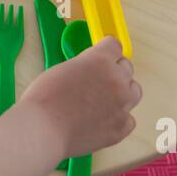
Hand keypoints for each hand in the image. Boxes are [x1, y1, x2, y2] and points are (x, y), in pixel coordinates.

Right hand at [19, 36, 141, 157]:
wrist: (43, 130)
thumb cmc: (44, 99)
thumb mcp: (64, 68)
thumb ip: (85, 66)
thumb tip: (93, 72)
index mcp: (100, 60)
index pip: (115, 46)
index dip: (106, 51)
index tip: (102, 57)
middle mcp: (116, 80)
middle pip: (127, 68)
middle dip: (114, 72)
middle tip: (98, 82)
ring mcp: (122, 105)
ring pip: (134, 92)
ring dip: (122, 93)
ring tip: (103, 101)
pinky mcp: (121, 128)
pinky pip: (129, 119)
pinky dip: (118, 119)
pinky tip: (102, 121)